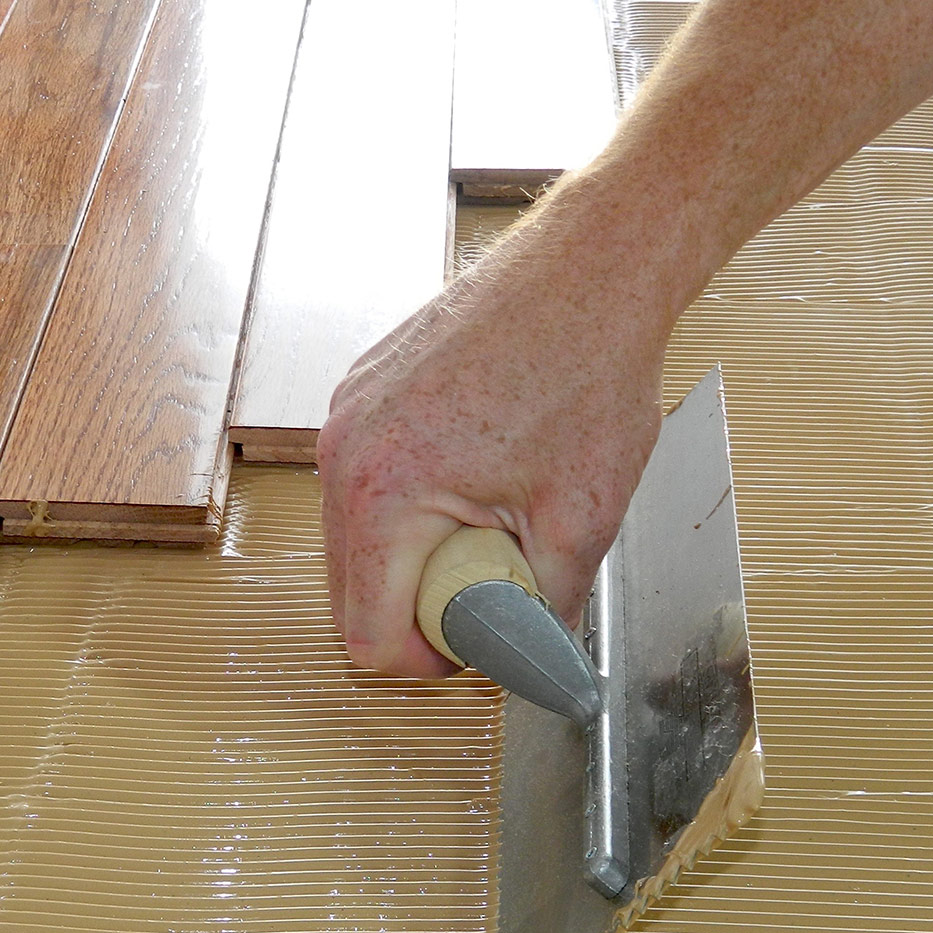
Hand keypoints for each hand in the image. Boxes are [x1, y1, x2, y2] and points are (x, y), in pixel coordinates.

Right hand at [317, 200, 673, 678]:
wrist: (588, 267)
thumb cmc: (587, 369)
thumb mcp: (581, 519)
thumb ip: (544, 611)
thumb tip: (532, 664)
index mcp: (384, 493)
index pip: (365, 634)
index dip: (427, 662)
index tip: (479, 642)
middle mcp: (344, 452)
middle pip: (350, 590)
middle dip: (419, 607)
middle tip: (494, 586)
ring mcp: (344, 414)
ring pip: (355, 536)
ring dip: (414, 554)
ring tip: (488, 522)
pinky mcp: (360, 390)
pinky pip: (366, 480)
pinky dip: (411, 501)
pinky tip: (476, 471)